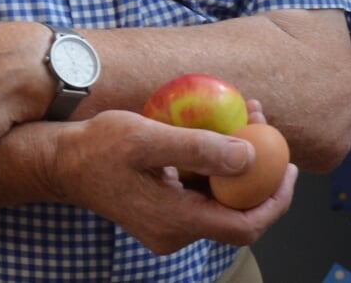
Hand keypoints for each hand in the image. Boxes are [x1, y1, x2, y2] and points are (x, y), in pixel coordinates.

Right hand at [48, 109, 296, 255]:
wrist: (60, 162)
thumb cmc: (98, 147)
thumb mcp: (148, 139)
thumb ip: (199, 148)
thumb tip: (249, 158)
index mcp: (175, 221)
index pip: (244, 227)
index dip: (275, 201)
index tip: (289, 168)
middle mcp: (175, 232)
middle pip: (237, 213)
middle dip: (260, 173)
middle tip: (266, 128)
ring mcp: (169, 225)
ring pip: (221, 201)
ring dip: (239, 164)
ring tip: (247, 118)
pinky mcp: (164, 212)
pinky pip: (204, 194)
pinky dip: (218, 166)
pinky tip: (221, 131)